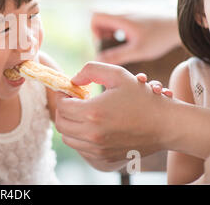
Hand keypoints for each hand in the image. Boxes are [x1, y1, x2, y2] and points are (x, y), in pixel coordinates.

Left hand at [55, 61, 173, 161]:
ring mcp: (98, 148)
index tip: (70, 90)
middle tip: (74, 101)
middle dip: (64, 110)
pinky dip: (80, 137)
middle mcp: (92, 134)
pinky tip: (92, 125)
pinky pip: (80, 148)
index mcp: (92, 112)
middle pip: (61, 123)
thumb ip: (90, 70)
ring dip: (70, 124)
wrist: (166, 125)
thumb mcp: (118, 74)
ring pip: (68, 138)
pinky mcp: (104, 157)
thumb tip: (73, 80)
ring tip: (83, 113)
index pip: (61, 106)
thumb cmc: (143, 97)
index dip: (63, 95)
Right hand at [92, 12, 179, 64]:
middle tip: (110, 45)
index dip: (94, 31)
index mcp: (120, 19)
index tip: (103, 42)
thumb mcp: (138, 50)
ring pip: (109, 20)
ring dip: (109, 32)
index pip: (95, 18)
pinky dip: (118, 31)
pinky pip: (118, 21)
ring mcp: (129, 14)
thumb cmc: (160, 37)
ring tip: (120, 43)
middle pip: (99, 18)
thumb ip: (117, 56)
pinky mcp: (135, 16)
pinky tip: (129, 40)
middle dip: (100, 33)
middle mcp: (122, 13)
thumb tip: (98, 60)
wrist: (179, 25)